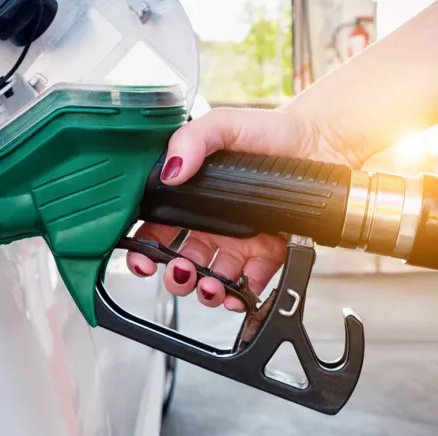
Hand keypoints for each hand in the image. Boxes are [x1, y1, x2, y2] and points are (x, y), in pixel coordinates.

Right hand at [127, 106, 358, 311]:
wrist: (322, 141)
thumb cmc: (271, 131)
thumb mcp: (223, 125)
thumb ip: (190, 140)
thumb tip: (171, 171)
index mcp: (192, 199)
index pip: (156, 230)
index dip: (143, 249)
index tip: (142, 260)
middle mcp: (211, 224)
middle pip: (180, 262)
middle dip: (176, 276)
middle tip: (182, 271)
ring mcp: (239, 243)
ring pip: (210, 279)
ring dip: (205, 290)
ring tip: (210, 285)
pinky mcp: (268, 255)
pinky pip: (249, 285)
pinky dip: (240, 296)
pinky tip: (237, 292)